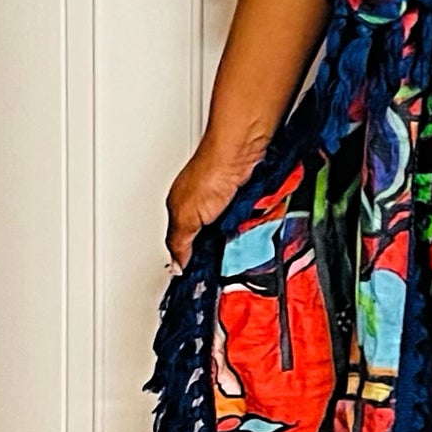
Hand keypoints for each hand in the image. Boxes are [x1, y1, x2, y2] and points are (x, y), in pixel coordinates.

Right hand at [165, 140, 255, 271]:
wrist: (243, 150)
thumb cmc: (211, 170)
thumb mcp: (186, 215)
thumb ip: (179, 242)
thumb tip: (177, 266)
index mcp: (180, 209)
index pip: (182, 245)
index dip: (191, 262)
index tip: (199, 281)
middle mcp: (201, 205)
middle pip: (207, 240)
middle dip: (216, 254)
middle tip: (223, 269)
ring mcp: (224, 202)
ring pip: (229, 233)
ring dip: (235, 242)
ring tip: (240, 253)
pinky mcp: (245, 198)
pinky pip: (247, 222)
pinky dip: (250, 229)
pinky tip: (253, 234)